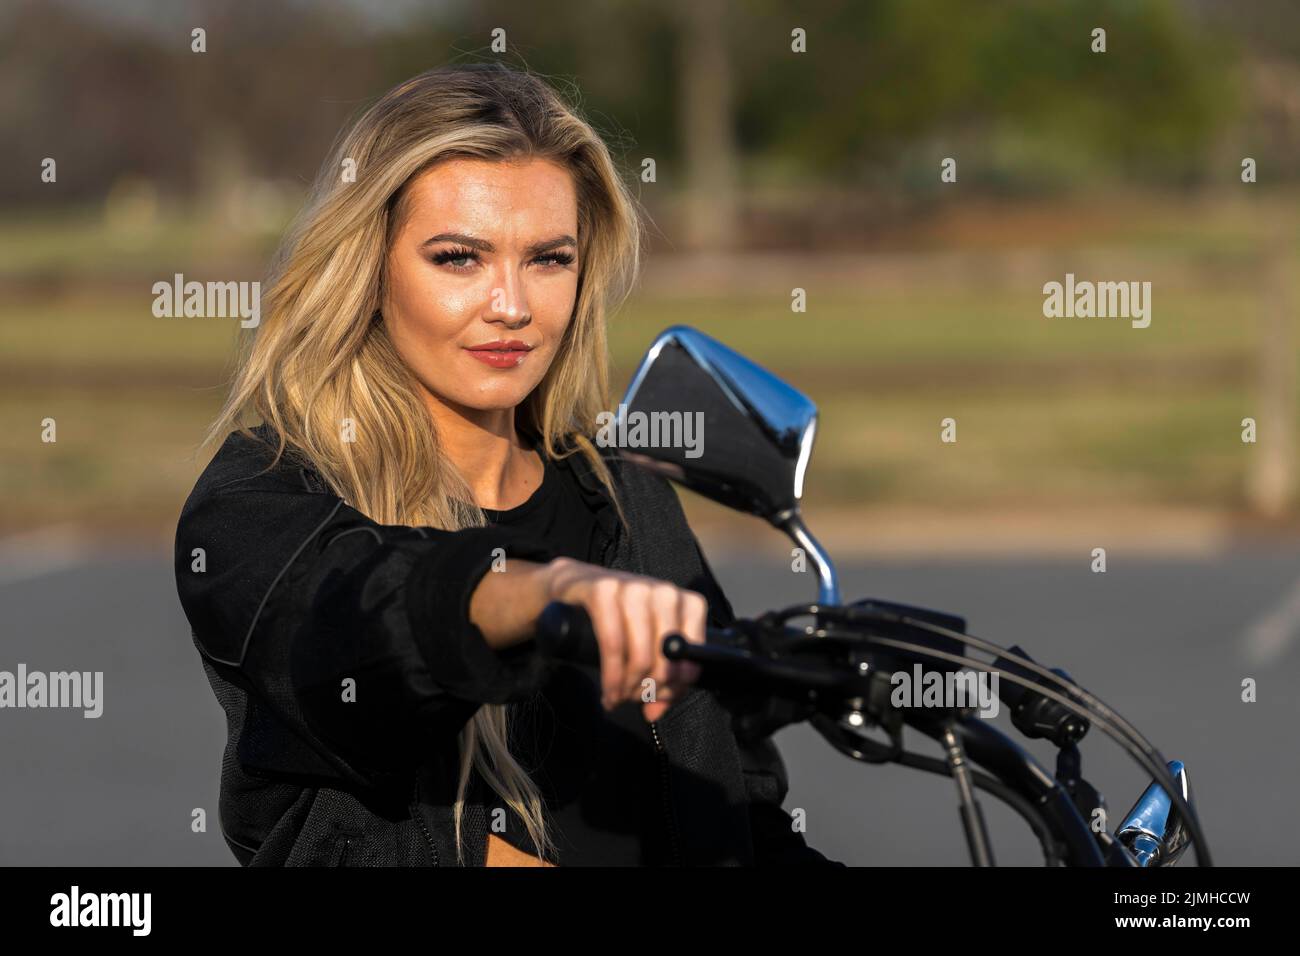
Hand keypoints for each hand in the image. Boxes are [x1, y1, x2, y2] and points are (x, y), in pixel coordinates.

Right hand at [541, 557, 704, 721]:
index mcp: (685, 601)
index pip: (692, 652)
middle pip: (666, 657)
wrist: (574, 585)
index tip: (659, 698)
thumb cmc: (618, 617)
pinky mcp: (603, 591)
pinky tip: (608, 690)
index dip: (678, 684)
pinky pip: (612, 644)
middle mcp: (664, 591)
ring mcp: (634, 588)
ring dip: (629, 687)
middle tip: (633, 700)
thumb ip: (659, 677)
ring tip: (618, 698)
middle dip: (649, 689)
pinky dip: (611, 676)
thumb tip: (656, 711)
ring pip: (640, 654)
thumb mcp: (646, 643)